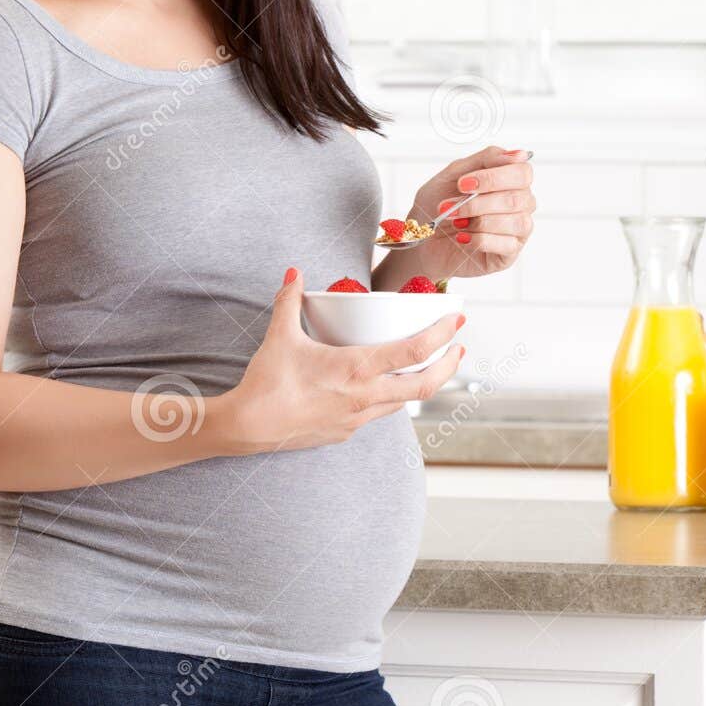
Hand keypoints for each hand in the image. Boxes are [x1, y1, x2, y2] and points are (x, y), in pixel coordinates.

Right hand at [223, 268, 465, 453]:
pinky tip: (380, 387)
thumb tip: (293, 272)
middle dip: (448, 365)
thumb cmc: (267, 381)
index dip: (442, 335)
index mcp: (357, 369)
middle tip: (458, 348)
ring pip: (403, 402)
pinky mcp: (344, 432)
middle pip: (425, 385)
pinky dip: (388, 398)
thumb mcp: (280, 335)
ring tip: (428, 366)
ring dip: (421, 384)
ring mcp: (357, 419)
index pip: (415, 351)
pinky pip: (376, 414)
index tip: (456, 322)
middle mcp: (365, 397)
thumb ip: (290, 300)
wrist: (247, 426)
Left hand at [407, 145, 534, 280]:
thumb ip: (485, 159)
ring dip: (478, 221)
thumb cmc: (438, 204)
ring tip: (455, 222)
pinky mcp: (508, 254)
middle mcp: (520, 204)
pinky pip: (505, 245)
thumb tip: (518, 155)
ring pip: (515, 222)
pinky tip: (462, 237)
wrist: (421, 237)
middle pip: (518, 198)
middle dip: (479, 202)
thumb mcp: (454, 174)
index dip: (495, 177)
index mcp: (510, 181)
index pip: (522, 173)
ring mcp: (517, 230)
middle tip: (451, 206)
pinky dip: (479, 240)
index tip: (464, 183)